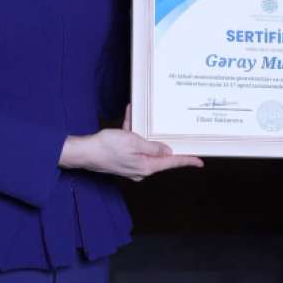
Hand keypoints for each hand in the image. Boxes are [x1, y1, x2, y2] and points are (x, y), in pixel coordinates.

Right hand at [60, 106, 202, 180]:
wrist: (83, 152)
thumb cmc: (107, 147)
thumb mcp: (133, 142)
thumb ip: (152, 147)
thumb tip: (168, 151)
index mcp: (146, 166)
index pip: (171, 162)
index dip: (186, 161)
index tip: (199, 162)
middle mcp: (140, 168)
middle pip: (159, 155)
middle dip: (163, 141)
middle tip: (177, 133)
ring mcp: (131, 164)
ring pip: (144, 146)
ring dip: (143, 132)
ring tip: (143, 118)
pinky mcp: (121, 158)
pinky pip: (131, 143)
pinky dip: (131, 130)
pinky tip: (129, 115)